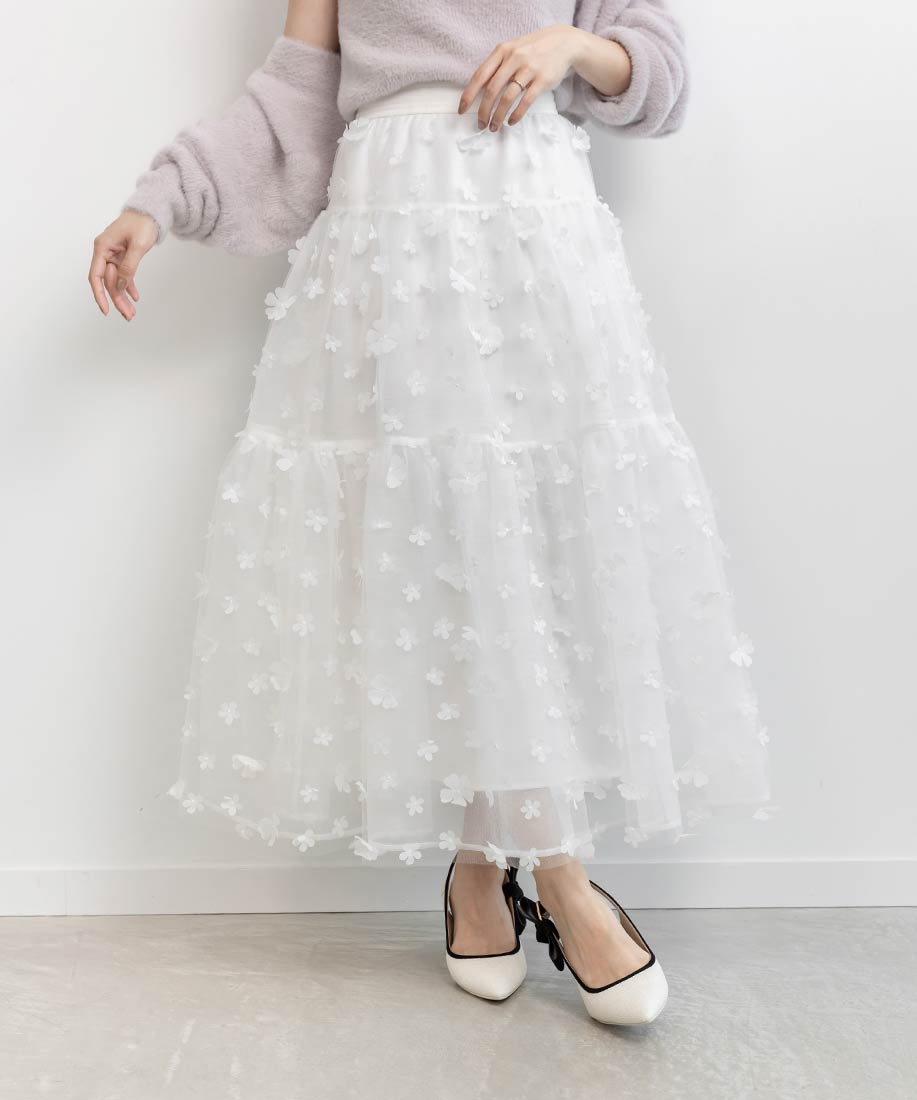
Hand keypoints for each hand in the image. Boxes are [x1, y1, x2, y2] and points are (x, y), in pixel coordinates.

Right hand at [89, 211, 157, 320]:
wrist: (150, 212)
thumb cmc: (142, 223)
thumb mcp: (138, 245)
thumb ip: (129, 266)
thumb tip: (120, 285)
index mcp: (103, 247)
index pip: (96, 275)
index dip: (99, 294)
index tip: (105, 310)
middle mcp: (105, 252)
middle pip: (107, 282)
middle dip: (116, 300)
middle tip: (128, 316)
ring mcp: (113, 255)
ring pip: (116, 281)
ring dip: (123, 297)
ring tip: (131, 313)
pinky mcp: (123, 256)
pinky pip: (124, 275)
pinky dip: (129, 286)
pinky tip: (135, 298)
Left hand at [458, 24, 586, 130]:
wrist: (563, 43)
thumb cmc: (532, 50)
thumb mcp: (512, 51)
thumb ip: (497, 67)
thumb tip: (478, 91)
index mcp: (502, 51)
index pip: (480, 76)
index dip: (469, 95)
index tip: (462, 110)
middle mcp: (514, 58)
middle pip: (491, 90)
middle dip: (483, 111)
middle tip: (480, 124)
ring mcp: (529, 69)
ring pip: (507, 98)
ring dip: (498, 117)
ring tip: (494, 127)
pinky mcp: (542, 80)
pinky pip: (525, 101)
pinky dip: (516, 115)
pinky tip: (511, 122)